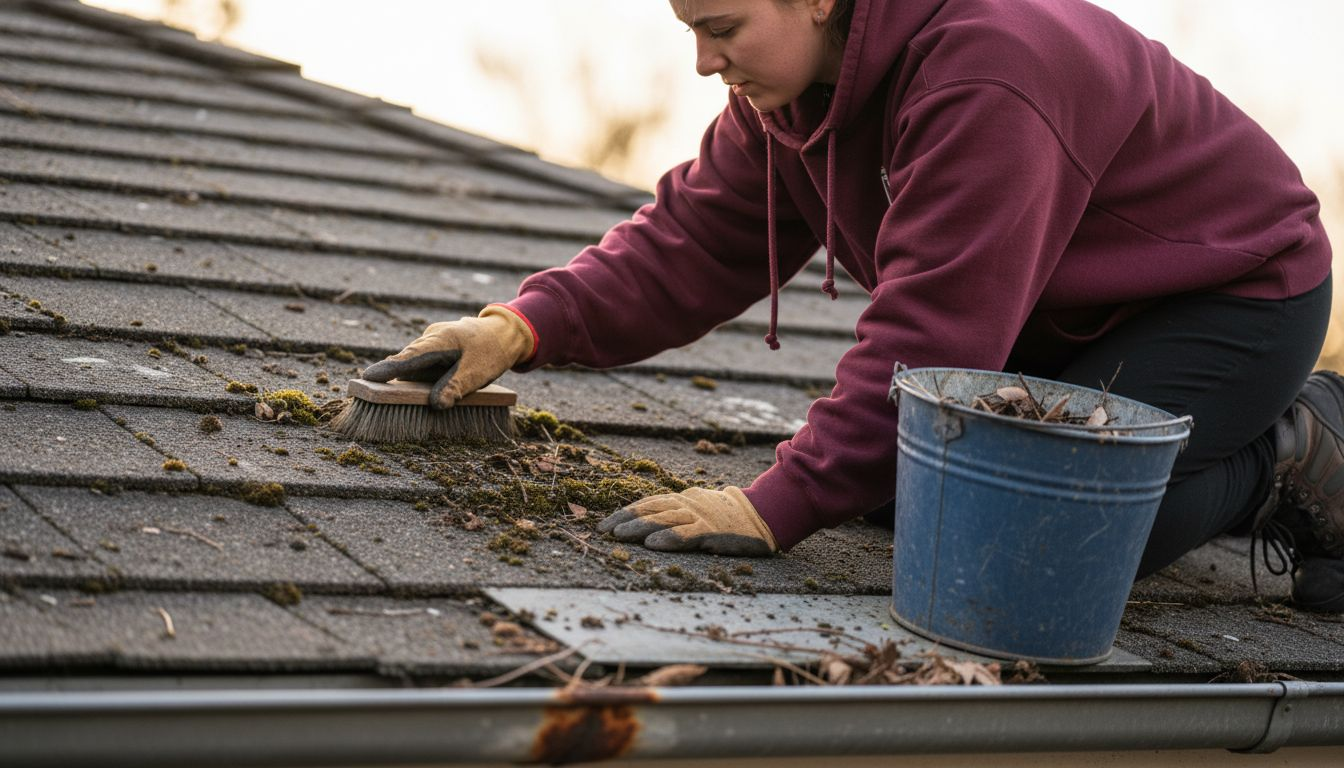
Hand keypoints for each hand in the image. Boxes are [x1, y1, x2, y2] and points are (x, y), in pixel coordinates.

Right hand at [361, 306, 533, 407]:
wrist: (504, 332)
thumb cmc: (492, 351)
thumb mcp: (478, 373)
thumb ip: (456, 388)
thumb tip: (435, 405)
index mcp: (441, 340)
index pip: (409, 357)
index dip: (387, 369)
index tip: (366, 379)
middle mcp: (431, 338)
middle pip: (406, 362)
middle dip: (392, 378)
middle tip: (372, 398)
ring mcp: (431, 341)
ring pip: (413, 363)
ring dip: (407, 380)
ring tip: (394, 400)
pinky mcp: (434, 348)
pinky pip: (420, 363)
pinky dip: (417, 377)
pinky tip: (419, 391)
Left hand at [597, 487, 777, 555]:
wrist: (762, 515)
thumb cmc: (728, 516)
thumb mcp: (699, 509)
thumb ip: (678, 513)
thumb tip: (651, 526)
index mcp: (684, 499)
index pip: (649, 503)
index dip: (626, 512)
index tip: (606, 523)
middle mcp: (688, 504)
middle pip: (650, 509)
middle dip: (625, 519)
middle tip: (603, 530)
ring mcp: (700, 516)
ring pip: (664, 519)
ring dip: (639, 527)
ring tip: (619, 536)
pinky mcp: (712, 531)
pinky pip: (687, 534)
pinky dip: (668, 538)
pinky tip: (652, 544)